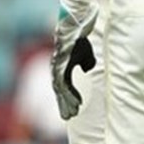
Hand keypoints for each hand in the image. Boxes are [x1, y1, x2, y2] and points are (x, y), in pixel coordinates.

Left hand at [51, 5, 97, 119]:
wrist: (75, 26)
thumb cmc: (79, 39)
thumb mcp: (85, 53)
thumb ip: (86, 62)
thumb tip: (86, 69)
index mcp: (62, 67)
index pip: (63, 86)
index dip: (67, 97)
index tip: (73, 108)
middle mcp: (57, 68)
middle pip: (59, 91)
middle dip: (64, 104)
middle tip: (69, 117)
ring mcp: (58, 67)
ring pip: (61, 90)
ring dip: (68, 102)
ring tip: (73, 114)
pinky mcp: (61, 65)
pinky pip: (65, 84)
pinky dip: (71, 94)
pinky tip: (77, 102)